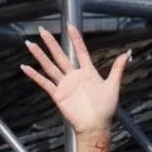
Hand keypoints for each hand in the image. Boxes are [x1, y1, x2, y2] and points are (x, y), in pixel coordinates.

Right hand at [21, 25, 129, 139]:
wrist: (95, 125)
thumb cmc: (105, 108)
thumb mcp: (113, 86)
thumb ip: (117, 69)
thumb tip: (126, 54)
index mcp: (88, 72)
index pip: (80, 51)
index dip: (75, 38)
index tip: (69, 26)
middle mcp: (74, 76)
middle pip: (60, 55)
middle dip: (51, 43)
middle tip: (42, 30)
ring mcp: (65, 85)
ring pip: (50, 66)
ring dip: (39, 55)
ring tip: (30, 44)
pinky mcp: (58, 95)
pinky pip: (44, 83)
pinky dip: (34, 76)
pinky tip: (25, 67)